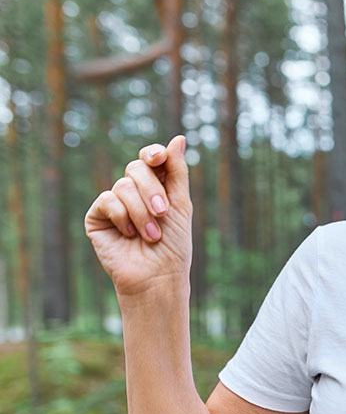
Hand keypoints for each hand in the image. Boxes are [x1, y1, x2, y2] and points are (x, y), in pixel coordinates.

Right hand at [84, 135, 192, 297]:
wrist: (158, 275)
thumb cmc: (174, 244)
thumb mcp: (180, 203)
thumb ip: (177, 171)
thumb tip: (178, 138)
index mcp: (155, 185)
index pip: (149, 157)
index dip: (153, 153)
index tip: (159, 158)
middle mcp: (133, 191)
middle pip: (136, 168)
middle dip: (153, 191)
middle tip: (162, 213)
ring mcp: (113, 203)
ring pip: (123, 185)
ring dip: (142, 212)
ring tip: (151, 235)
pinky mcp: (97, 217)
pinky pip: (107, 200)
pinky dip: (123, 217)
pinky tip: (129, 235)